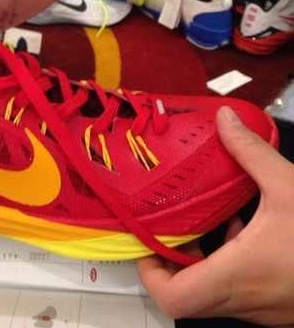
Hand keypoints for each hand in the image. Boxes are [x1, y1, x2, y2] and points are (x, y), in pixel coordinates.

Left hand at [138, 106, 293, 325]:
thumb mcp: (289, 186)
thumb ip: (251, 152)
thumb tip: (224, 119)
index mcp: (237, 275)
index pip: (172, 298)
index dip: (150, 274)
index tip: (148, 243)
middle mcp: (245, 301)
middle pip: (186, 298)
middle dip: (171, 265)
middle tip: (170, 231)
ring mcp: (265, 312)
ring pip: (213, 296)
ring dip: (202, 264)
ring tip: (204, 227)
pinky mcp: (281, 310)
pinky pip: (239, 294)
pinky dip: (229, 267)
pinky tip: (245, 233)